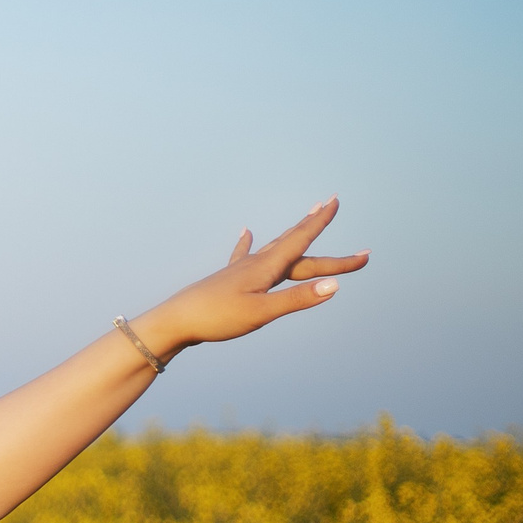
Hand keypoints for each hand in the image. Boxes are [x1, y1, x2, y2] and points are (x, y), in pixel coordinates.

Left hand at [135, 196, 368, 356]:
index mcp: (266, 268)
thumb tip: (335, 285)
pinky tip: (246, 232)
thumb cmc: (216, 318)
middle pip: (298, 249)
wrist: (174, 321)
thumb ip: (297, 299)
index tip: (336, 200)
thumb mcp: (261, 312)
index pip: (301, 241)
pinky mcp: (228, 278)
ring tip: (308, 216)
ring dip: (295, 233)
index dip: (321, 222)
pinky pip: (243, 254)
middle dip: (323, 239)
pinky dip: (248, 242)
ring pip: (275, 247)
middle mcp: (256, 263)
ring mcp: (241, 269)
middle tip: (347, 228)